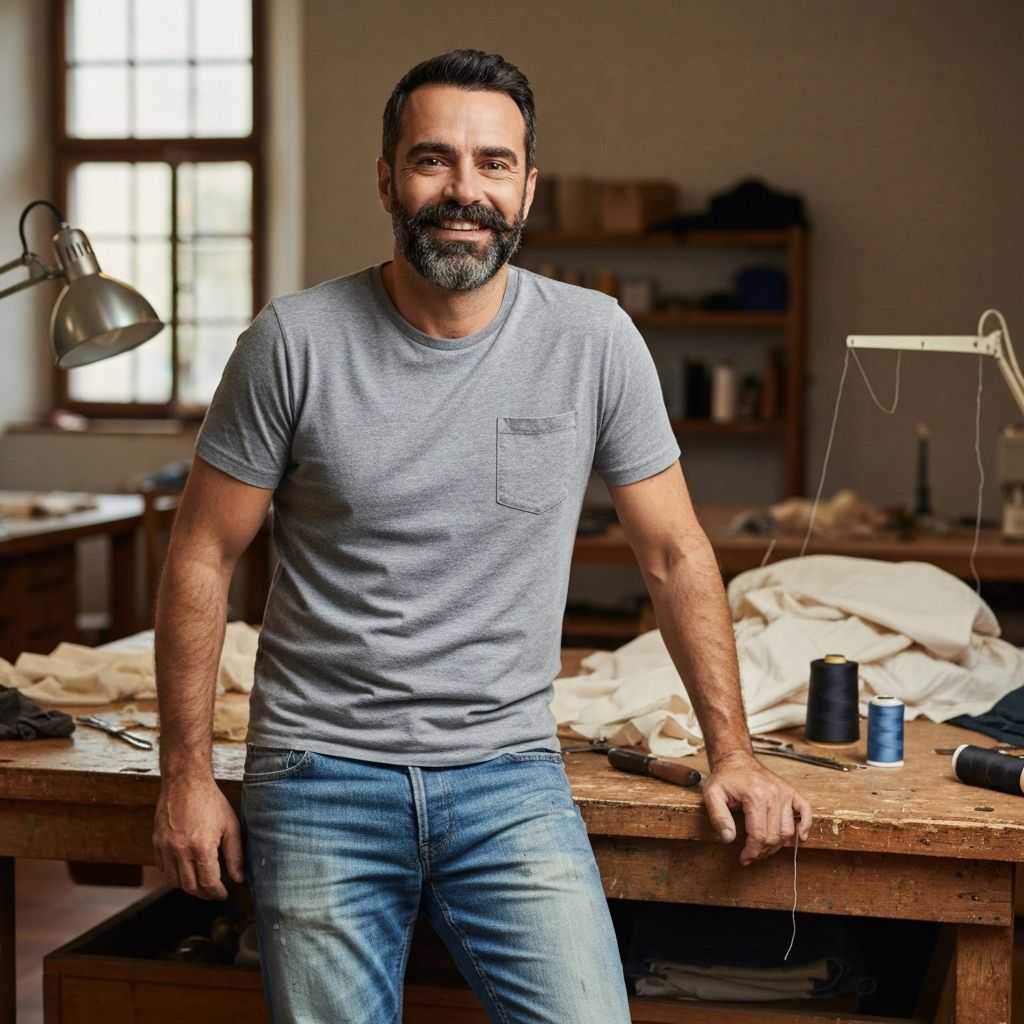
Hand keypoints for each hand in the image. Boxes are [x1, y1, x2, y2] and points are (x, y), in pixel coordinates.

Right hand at [153, 776, 244, 898]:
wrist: (185, 782)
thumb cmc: (211, 802)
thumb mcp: (231, 826)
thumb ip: (235, 855)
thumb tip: (239, 878)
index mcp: (202, 847)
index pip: (209, 883)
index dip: (217, 893)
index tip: (223, 895)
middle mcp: (180, 850)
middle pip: (190, 886)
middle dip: (204, 894)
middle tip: (213, 893)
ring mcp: (165, 847)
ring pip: (174, 881)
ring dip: (188, 887)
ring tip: (200, 884)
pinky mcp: (156, 842)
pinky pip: (163, 868)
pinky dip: (174, 874)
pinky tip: (185, 869)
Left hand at [702, 751, 811, 865]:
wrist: (736, 759)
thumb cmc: (724, 778)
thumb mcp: (712, 795)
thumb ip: (718, 817)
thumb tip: (729, 839)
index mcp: (755, 796)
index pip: (759, 835)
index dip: (751, 852)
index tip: (744, 859)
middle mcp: (774, 795)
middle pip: (774, 836)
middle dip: (762, 851)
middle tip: (751, 855)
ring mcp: (784, 793)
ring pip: (788, 830)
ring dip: (777, 845)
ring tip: (763, 848)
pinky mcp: (791, 792)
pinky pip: (805, 811)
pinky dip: (806, 826)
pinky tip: (800, 837)